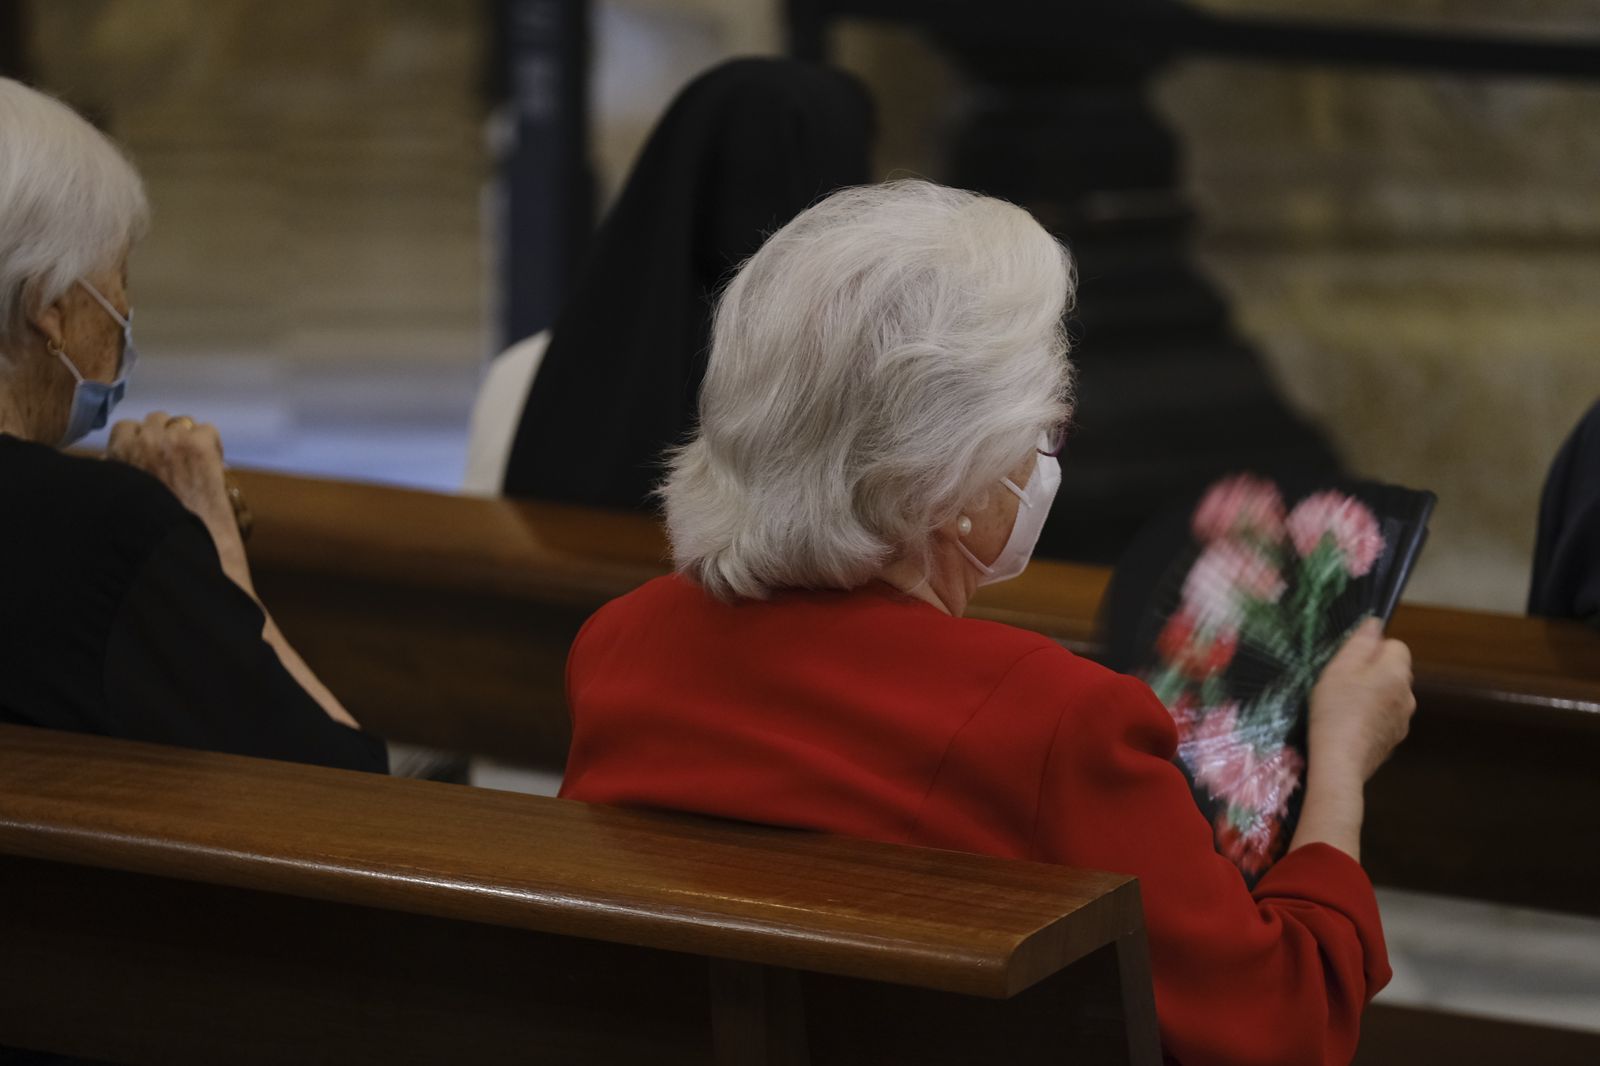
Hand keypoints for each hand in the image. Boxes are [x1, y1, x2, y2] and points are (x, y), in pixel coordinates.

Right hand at [107, 412, 251, 590]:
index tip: (154, 457)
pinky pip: (208, 430)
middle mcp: (141, 443)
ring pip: (181, 421)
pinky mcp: (198, 447)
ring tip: (195, 464)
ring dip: (188, 437)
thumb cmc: (148, 536)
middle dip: (166, 436)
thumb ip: (113, 477)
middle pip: (154, 420)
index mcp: (117, 454)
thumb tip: (110, 463)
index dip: (142, 440)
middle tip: (179, 461)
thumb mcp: (117, 500)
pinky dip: (213, 445)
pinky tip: (213, 466)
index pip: (125, 427)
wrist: (179, 551)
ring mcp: (171, 442)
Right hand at [1307, 617, 1415, 784]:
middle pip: (1393, 672)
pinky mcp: (1393, 741)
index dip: (1372, 649)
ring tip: (1344, 708)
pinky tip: (1350, 727)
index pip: (1396, 645)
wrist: (1340, 762)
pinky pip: (1385, 719)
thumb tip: (1375, 623)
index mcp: (1396, 673)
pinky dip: (1371, 719)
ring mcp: (1403, 721)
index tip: (1348, 663)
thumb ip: (1360, 643)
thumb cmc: (1336, 710)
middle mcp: (1408, 695)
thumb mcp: (1339, 669)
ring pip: (1389, 696)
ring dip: (1372, 696)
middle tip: (1342, 684)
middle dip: (1372, 673)